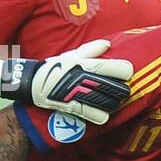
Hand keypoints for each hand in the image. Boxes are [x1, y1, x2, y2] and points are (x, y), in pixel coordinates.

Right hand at [3, 39, 132, 124]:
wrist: (32, 82)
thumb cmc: (55, 67)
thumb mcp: (71, 55)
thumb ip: (91, 49)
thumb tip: (108, 44)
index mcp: (84, 63)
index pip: (111, 66)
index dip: (124, 70)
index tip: (128, 72)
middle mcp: (82, 77)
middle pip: (112, 85)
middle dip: (122, 90)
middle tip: (125, 91)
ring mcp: (76, 92)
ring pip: (104, 100)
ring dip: (113, 103)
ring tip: (116, 102)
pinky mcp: (70, 105)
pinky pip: (90, 112)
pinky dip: (99, 116)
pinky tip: (105, 116)